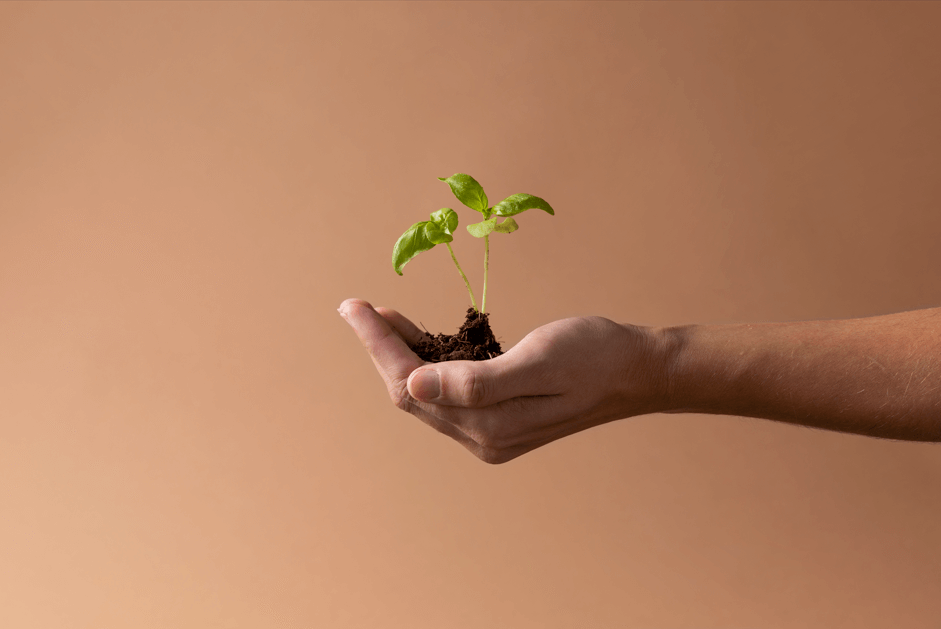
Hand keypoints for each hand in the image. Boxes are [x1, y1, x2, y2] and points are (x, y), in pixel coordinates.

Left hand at [338, 299, 672, 463]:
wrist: (636, 372)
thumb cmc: (593, 355)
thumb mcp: (537, 361)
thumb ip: (475, 381)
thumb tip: (411, 386)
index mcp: (487, 426)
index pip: (409, 386)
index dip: (378, 345)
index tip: (353, 307)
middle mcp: (482, 437)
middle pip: (410, 394)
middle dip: (382, 349)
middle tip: (359, 306)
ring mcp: (490, 433)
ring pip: (426, 394)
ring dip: (401, 355)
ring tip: (384, 316)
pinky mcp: (499, 421)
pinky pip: (448, 393)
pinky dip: (428, 363)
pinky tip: (424, 339)